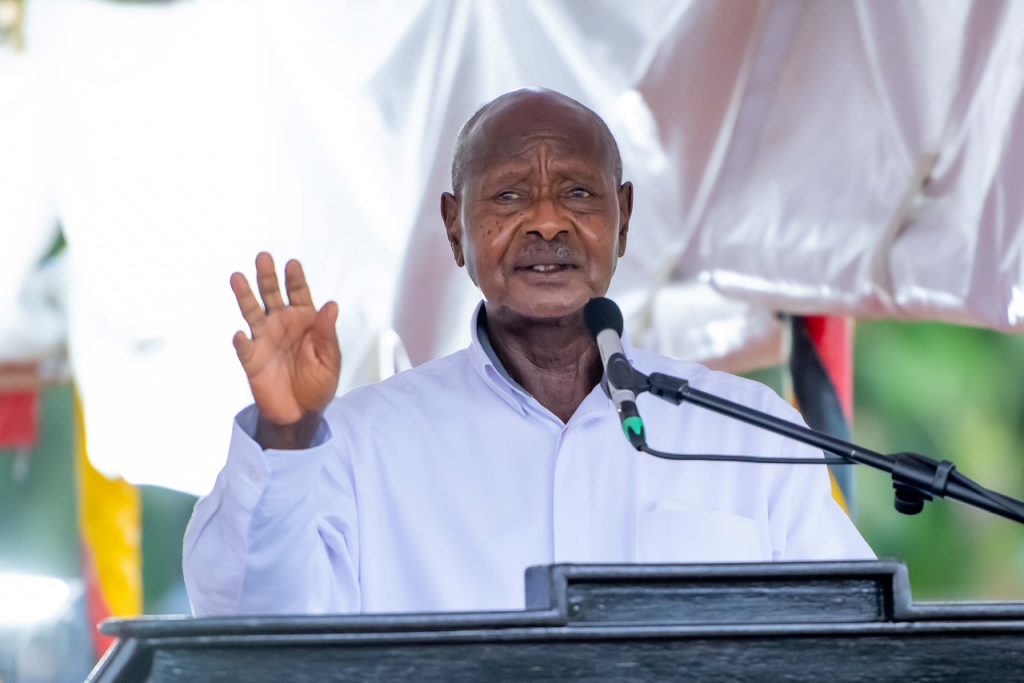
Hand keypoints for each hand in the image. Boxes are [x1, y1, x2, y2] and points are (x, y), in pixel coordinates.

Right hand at [231, 252, 340, 446]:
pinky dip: (240, 341)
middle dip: (267, 276)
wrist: (301, 413)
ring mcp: (264, 339)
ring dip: (244, 295)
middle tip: (263, 257)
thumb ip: (327, 333)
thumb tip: (331, 304)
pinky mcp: (251, 359)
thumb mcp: (330, 359)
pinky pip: (243, 347)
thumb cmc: (318, 383)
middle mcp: (281, 323)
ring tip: (237, 277)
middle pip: (272, 294)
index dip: (295, 278)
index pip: (299, 293)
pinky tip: (240, 335)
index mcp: (304, 320)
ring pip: (252, 312)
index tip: (292, 264)